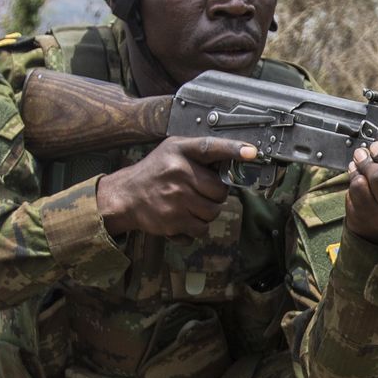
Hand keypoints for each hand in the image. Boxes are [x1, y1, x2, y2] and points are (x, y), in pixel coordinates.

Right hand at [96, 136, 254, 237]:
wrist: (125, 197)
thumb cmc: (154, 172)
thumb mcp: (173, 151)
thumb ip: (199, 153)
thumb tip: (235, 158)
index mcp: (179, 151)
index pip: (210, 147)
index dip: (233, 149)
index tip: (252, 152)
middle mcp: (178, 173)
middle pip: (220, 191)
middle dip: (215, 195)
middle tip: (201, 192)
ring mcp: (176, 199)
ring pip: (213, 212)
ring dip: (207, 212)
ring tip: (190, 205)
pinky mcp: (173, 221)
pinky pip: (201, 229)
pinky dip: (196, 228)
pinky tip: (183, 218)